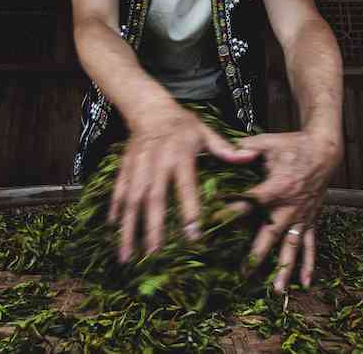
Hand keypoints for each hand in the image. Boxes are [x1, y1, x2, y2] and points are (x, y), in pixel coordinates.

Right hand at [107, 103, 259, 262]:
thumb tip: (250, 156)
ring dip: (129, 228)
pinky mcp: (125, 168)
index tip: (193, 236)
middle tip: (154, 255)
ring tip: (127, 255)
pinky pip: (118, 191)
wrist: (149, 107)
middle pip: (154, 199)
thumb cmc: (182, 123)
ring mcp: (138, 166)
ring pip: (131, 200)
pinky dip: (115, 210)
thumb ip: (224, 148)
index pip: (185, 186)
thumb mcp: (204, 131)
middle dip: (153, 228)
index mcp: (180, 155)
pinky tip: (113, 230)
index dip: (188, 210)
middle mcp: (156, 163)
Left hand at [231, 130, 340, 292]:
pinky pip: (311, 245)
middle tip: (242, 274)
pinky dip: (309, 264)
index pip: (249, 203)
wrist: (324, 151)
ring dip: (284, 268)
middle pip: (270, 234)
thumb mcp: (269, 142)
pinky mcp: (311, 220)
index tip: (214, 225)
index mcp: (276, 187)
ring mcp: (302, 216)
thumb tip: (226, 150)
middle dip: (256, 255)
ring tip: (275, 289)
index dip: (231, 212)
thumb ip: (246, 147)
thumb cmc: (294, 145)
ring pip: (291, 247)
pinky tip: (305, 283)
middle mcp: (289, 207)